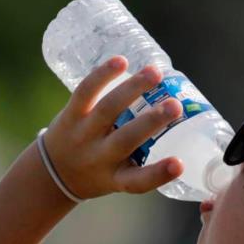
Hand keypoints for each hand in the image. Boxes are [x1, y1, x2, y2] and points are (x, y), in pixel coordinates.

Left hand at [40, 55, 183, 199]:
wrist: (54, 172)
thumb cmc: (101, 172)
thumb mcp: (121, 176)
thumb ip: (148, 160)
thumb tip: (189, 127)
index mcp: (116, 178)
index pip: (138, 182)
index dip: (159, 173)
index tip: (179, 164)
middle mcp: (99, 157)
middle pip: (125, 139)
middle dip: (151, 122)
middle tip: (176, 107)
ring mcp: (83, 134)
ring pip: (107, 109)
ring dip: (132, 89)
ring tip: (155, 74)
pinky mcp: (71, 114)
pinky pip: (85, 92)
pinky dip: (103, 75)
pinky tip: (121, 61)